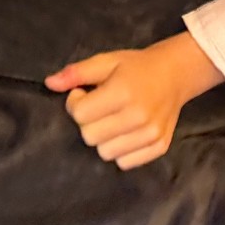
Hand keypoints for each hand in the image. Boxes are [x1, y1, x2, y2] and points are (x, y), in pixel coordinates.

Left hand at [44, 32, 222, 170]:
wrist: (175, 74)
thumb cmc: (135, 66)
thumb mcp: (105, 61)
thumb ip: (76, 73)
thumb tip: (49, 83)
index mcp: (123, 92)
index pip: (80, 115)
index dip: (75, 103)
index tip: (84, 93)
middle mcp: (139, 117)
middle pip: (90, 137)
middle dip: (87, 122)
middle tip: (98, 107)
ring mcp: (151, 135)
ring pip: (106, 153)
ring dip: (103, 138)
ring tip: (112, 119)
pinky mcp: (160, 147)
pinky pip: (125, 163)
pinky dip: (120, 150)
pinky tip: (125, 132)